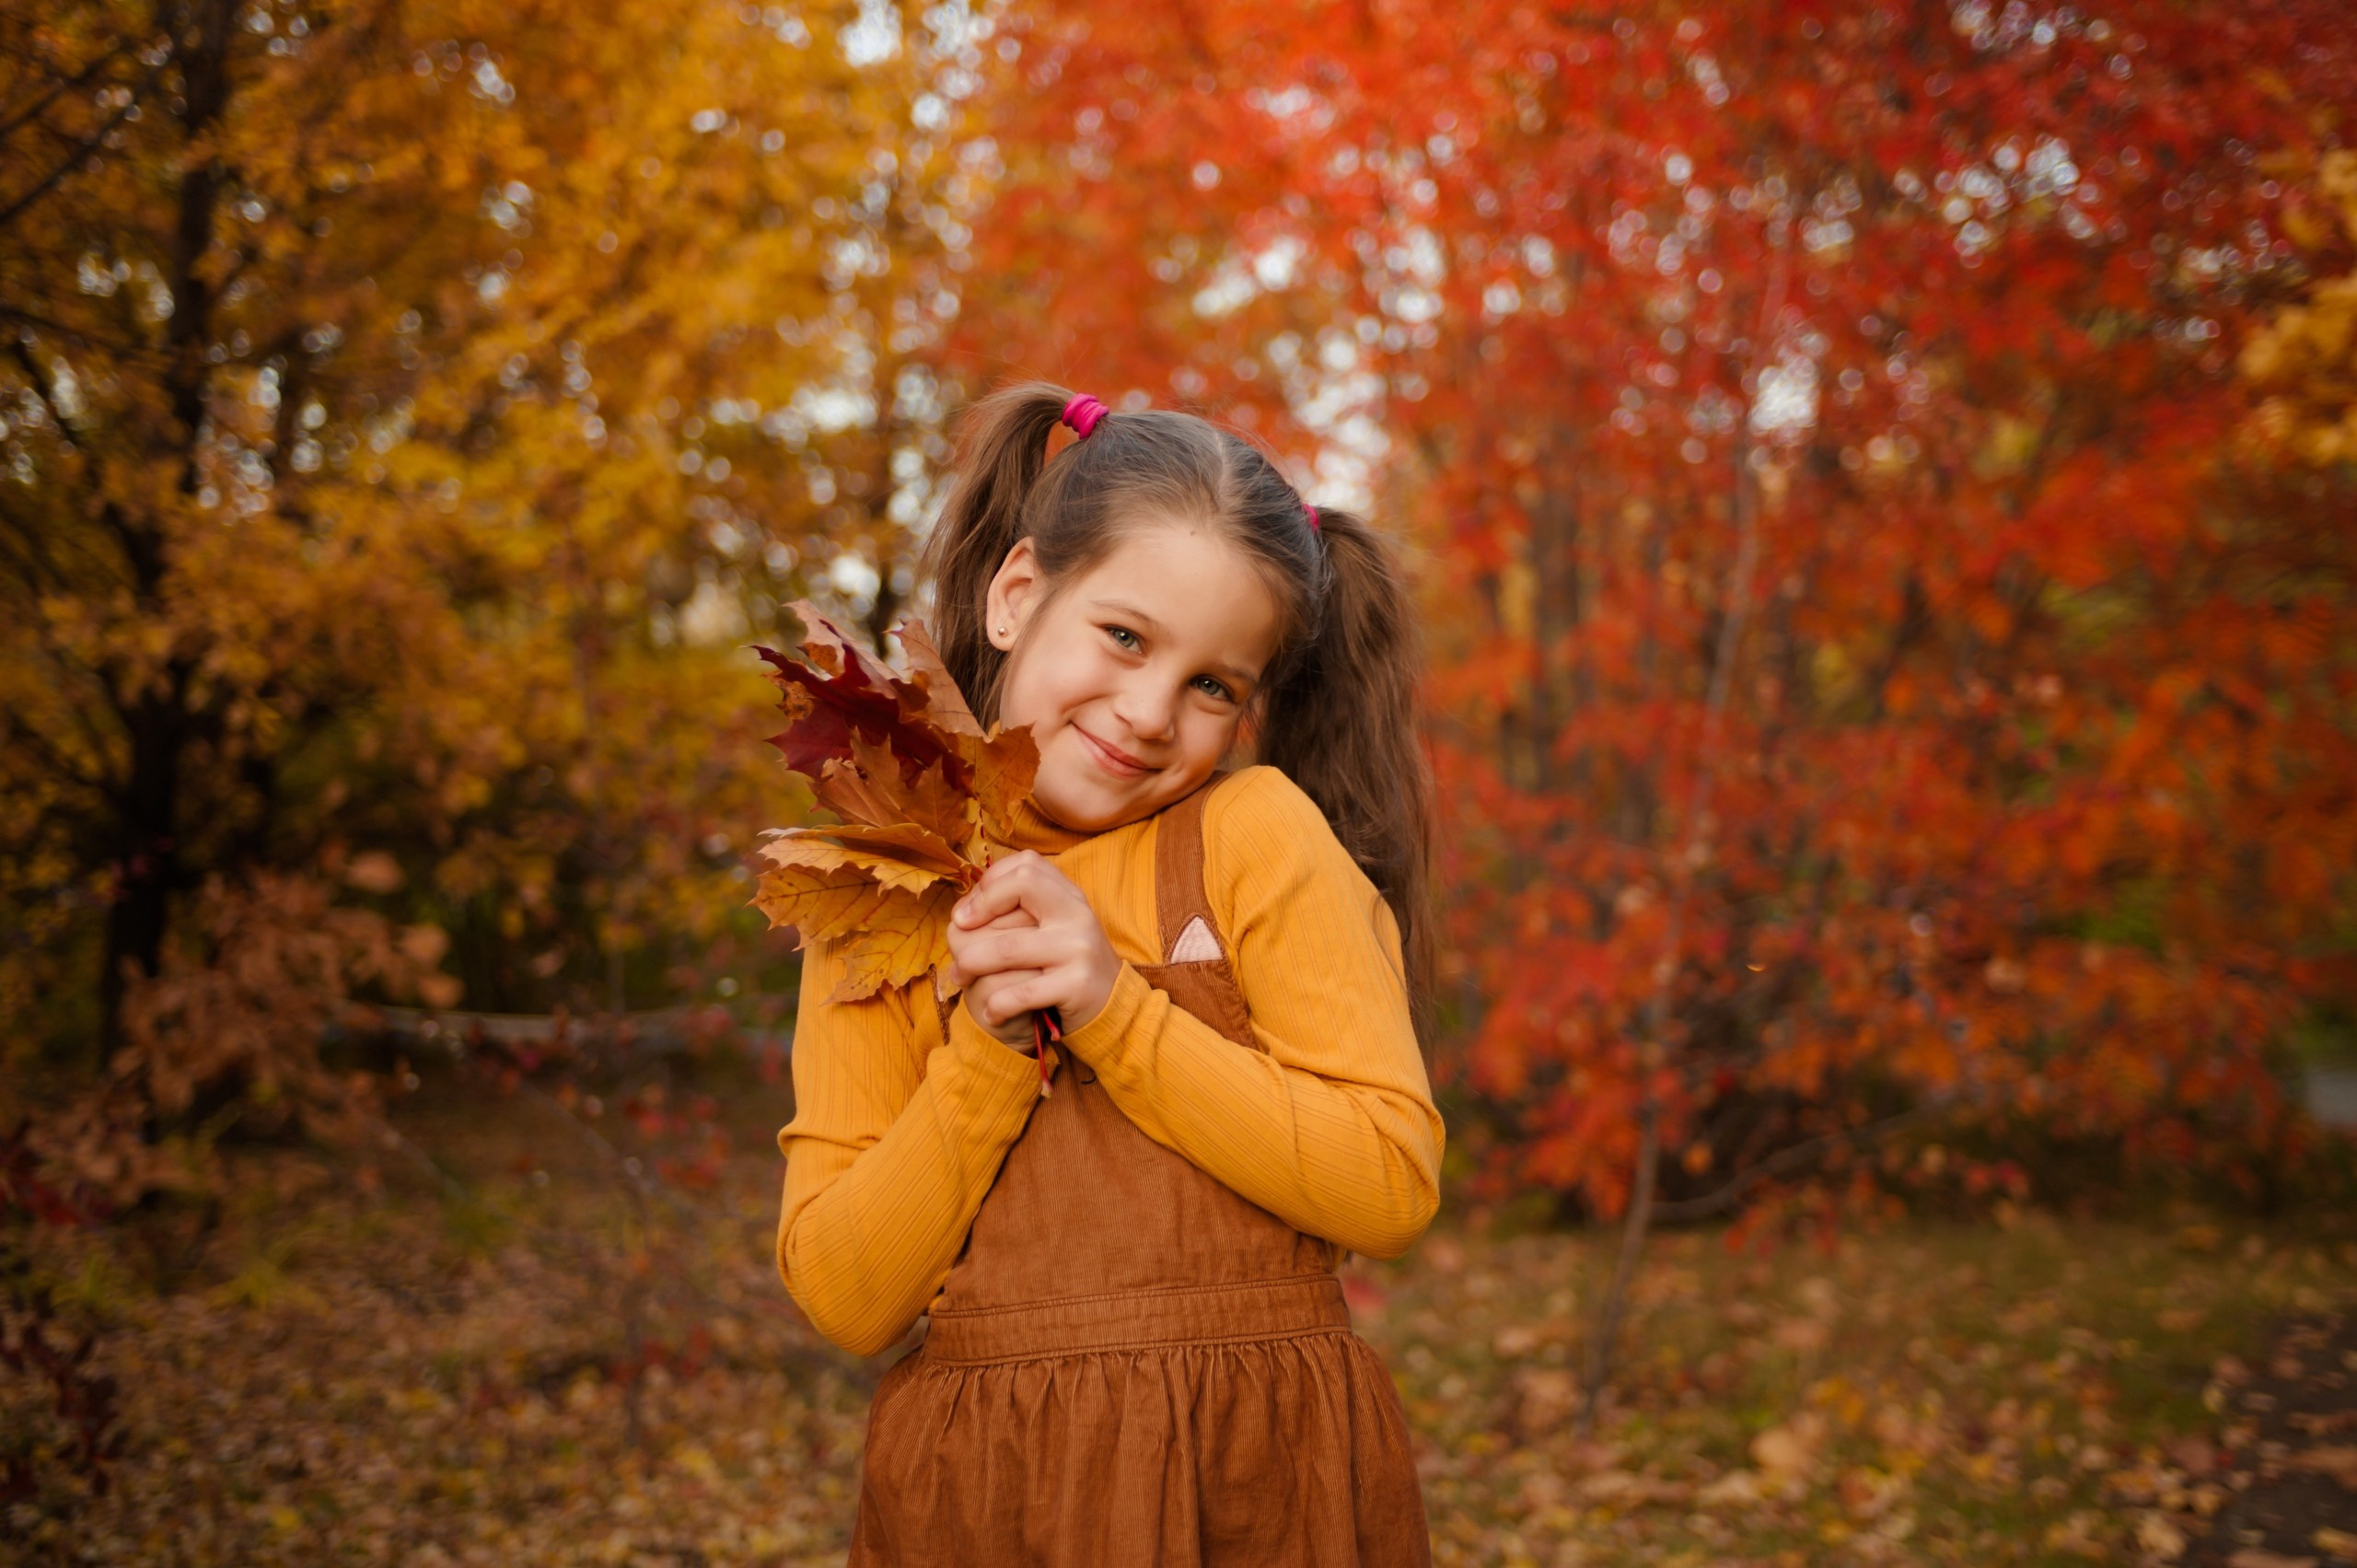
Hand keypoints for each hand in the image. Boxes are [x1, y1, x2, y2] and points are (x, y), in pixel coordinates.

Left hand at [945, 852, 1120, 1044]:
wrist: (1112, 1008)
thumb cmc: (1067, 965)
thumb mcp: (1053, 927)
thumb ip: (1018, 910)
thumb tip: (961, 913)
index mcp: (1069, 896)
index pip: (1025, 866)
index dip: (989, 884)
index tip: (967, 914)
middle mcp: (1077, 914)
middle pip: (1020, 885)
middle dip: (977, 913)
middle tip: (958, 944)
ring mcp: (1079, 948)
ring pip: (1006, 947)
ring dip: (971, 964)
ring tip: (961, 978)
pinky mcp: (1077, 984)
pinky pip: (1021, 992)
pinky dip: (996, 1005)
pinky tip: (991, 1012)